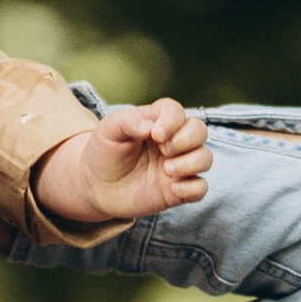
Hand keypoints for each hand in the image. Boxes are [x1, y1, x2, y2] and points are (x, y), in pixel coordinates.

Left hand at [31, 101, 211, 230]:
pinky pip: (201, 188)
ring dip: (191, 162)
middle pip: (199, 130)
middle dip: (186, 139)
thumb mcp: (108, 130)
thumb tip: (151, 127)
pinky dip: (193, 188)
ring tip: (167, 170)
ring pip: (205, 158)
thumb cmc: (104, 152)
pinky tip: (173, 189)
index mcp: (157, 122)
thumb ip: (128, 121)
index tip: (155, 134)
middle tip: (164, 150)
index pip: (176, 111)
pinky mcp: (177, 190)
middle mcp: (172, 141)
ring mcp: (178, 165)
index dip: (171, 120)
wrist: (96, 186)